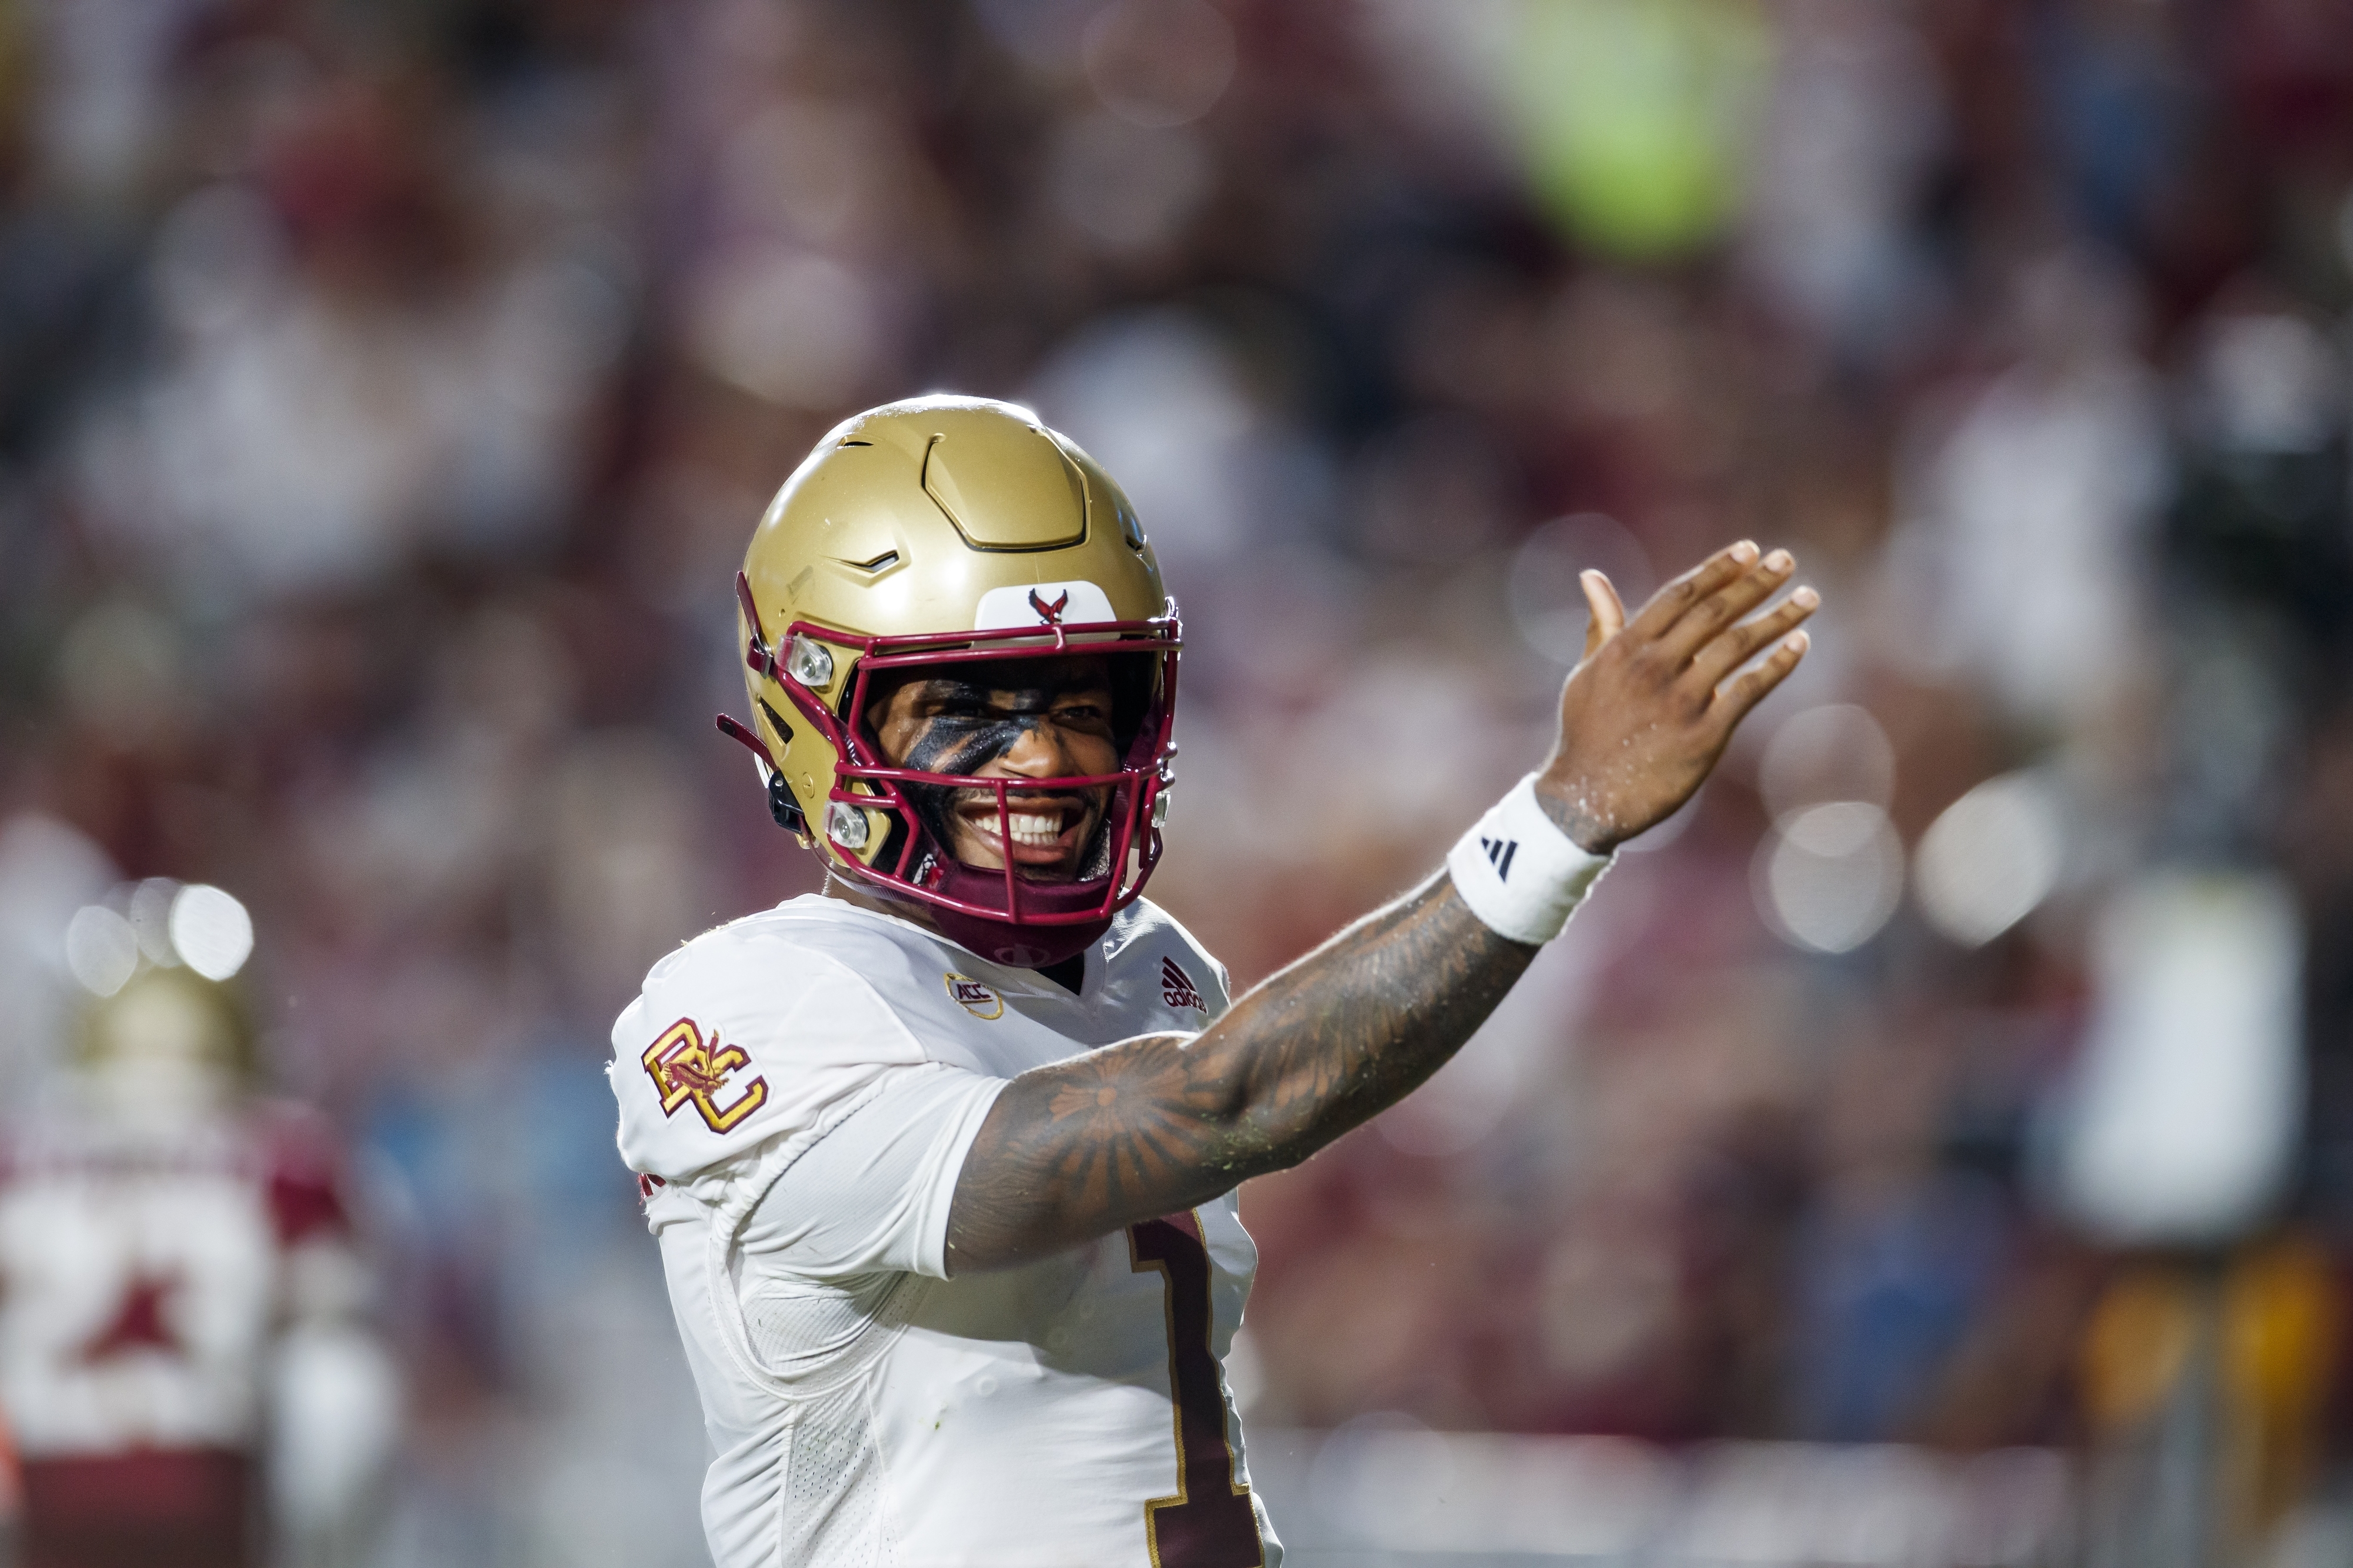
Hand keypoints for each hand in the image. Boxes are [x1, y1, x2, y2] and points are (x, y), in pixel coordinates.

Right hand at [1536, 540, 1816, 852]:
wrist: (1585, 799)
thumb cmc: (1585, 733)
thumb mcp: (1587, 672)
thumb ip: (1603, 624)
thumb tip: (1592, 576)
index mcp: (1625, 649)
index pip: (1679, 595)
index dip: (1717, 570)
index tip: (1750, 550)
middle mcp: (1654, 668)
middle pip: (1714, 613)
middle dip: (1755, 582)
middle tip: (1787, 559)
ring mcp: (1681, 701)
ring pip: (1738, 645)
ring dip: (1779, 617)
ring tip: (1809, 597)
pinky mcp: (1704, 735)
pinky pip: (1750, 690)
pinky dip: (1778, 664)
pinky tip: (1800, 644)